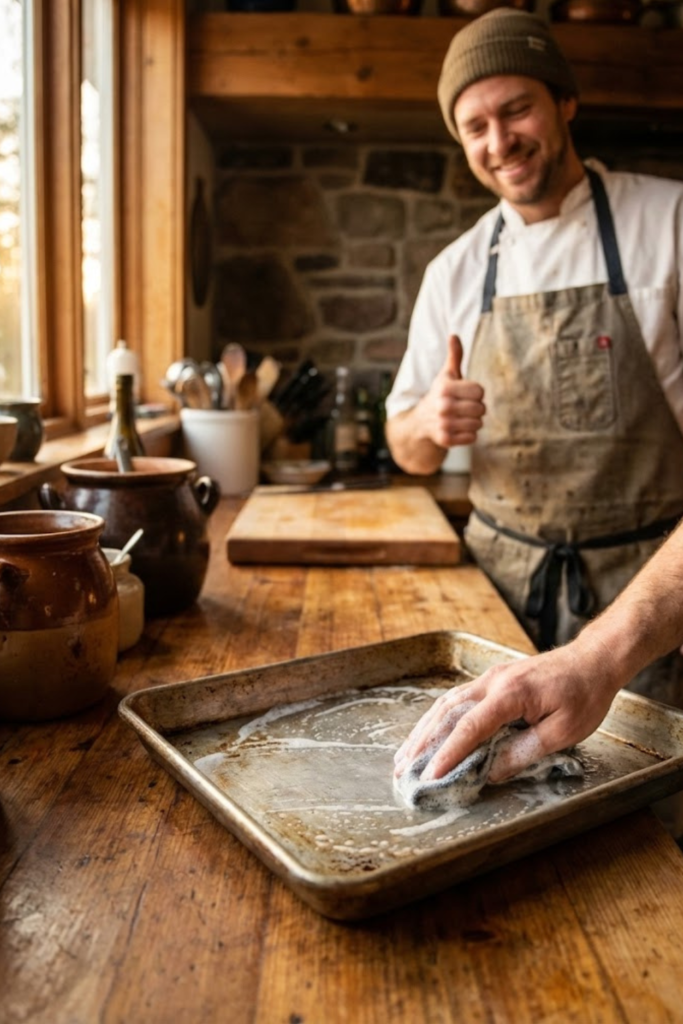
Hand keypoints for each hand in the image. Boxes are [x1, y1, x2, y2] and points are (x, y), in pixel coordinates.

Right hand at [393, 642, 620, 783]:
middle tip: (402, 769)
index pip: (470, 728)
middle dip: (423, 743)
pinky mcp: (492, 680)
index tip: (431, 776)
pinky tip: (428, 732)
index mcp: (510, 694)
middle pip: (448, 714)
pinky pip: (457, 699)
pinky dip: (438, 718)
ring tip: (406, 755)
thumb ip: (524, 751)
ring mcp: (489, 678)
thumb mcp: (563, 732)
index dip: (448, 754)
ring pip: (447, 704)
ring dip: (424, 730)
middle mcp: (492, 682)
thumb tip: (491, 772)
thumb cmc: (584, 695)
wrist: (592, 660)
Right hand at [420, 335, 485, 448]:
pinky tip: (457, 429)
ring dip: (473, 422)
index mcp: (445, 388)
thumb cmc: (441, 394)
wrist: (421, 422)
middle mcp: (443, 405)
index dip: (476, 393)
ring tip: (461, 418)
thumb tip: (454, 335)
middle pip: (481, 409)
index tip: (465, 393)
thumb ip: (454, 355)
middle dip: (476, 408)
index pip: (480, 391)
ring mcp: (443, 424)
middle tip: (463, 407)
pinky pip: (472, 437)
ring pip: (478, 424)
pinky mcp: (445, 440)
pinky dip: (468, 435)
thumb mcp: (446, 374)